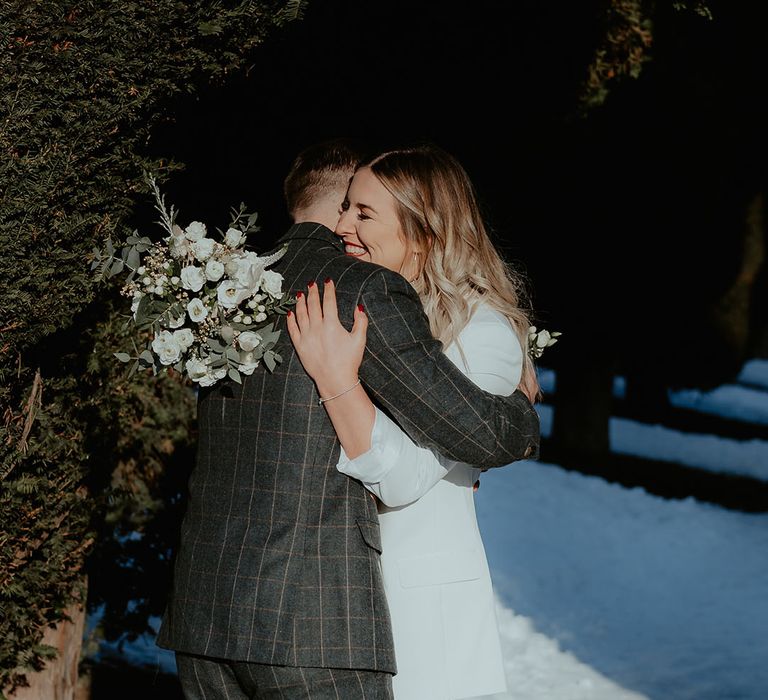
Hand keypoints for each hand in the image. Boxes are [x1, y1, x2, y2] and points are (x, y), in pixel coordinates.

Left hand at [286, 279, 367, 395]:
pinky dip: (291, 320)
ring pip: (301, 314)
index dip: (328, 290)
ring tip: (300, 294)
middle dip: (313, 292)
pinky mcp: (299, 346)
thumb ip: (361, 321)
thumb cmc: (349, 361)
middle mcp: (317, 328)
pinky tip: (290, 313)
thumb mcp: (360, 340)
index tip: (328, 282)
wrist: (336, 380)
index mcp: (331, 324)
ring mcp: (306, 336)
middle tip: (312, 284)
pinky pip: (293, 329)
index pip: (329, 301)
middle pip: (313, 305)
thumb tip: (359, 307)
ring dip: (300, 302)